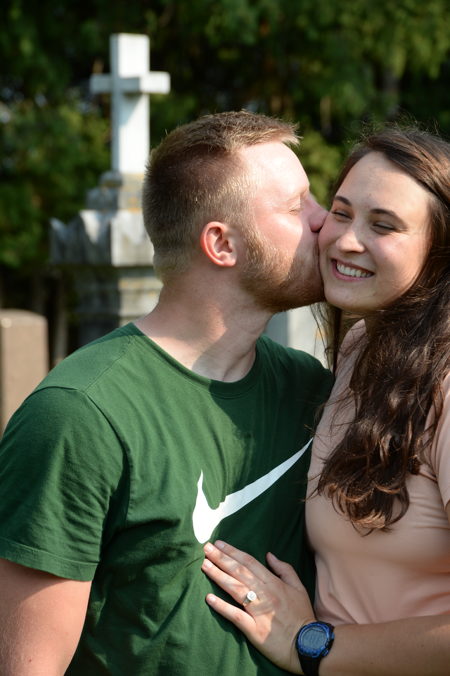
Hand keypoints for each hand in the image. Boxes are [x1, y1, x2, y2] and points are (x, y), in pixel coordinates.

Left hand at [201, 540, 315, 673]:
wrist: (309, 645)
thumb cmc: (302, 616)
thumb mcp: (299, 588)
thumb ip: (284, 569)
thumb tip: (269, 555)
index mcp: (274, 583)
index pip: (250, 562)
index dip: (233, 552)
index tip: (220, 543)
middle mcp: (265, 594)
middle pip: (239, 572)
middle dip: (221, 558)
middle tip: (206, 548)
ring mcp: (259, 612)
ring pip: (235, 589)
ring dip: (218, 576)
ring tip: (205, 565)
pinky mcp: (254, 629)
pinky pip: (236, 615)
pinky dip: (222, 607)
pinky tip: (209, 598)